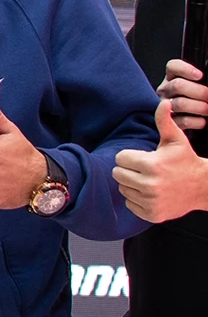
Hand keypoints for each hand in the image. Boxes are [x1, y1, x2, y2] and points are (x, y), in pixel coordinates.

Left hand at [114, 100, 207, 222]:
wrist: (202, 187)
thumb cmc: (185, 160)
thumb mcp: (175, 140)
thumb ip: (165, 121)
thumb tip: (164, 102)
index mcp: (151, 165)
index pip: (120, 159)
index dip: (130, 156)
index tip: (143, 157)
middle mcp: (150, 185)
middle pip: (118, 174)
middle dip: (128, 170)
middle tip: (144, 169)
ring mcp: (151, 201)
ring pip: (123, 189)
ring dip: (132, 184)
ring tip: (149, 180)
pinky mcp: (152, 214)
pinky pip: (130, 204)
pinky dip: (137, 199)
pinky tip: (151, 193)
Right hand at [158, 59, 207, 130]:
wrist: (197, 122)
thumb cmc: (201, 100)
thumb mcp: (200, 86)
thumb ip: (202, 82)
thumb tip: (205, 79)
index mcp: (172, 78)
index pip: (172, 67)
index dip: (185, 69)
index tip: (200, 76)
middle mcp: (166, 91)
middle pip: (177, 85)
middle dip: (200, 92)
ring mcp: (165, 107)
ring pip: (180, 103)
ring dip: (200, 107)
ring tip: (207, 109)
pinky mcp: (170, 123)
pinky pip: (182, 121)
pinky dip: (197, 121)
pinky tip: (203, 120)